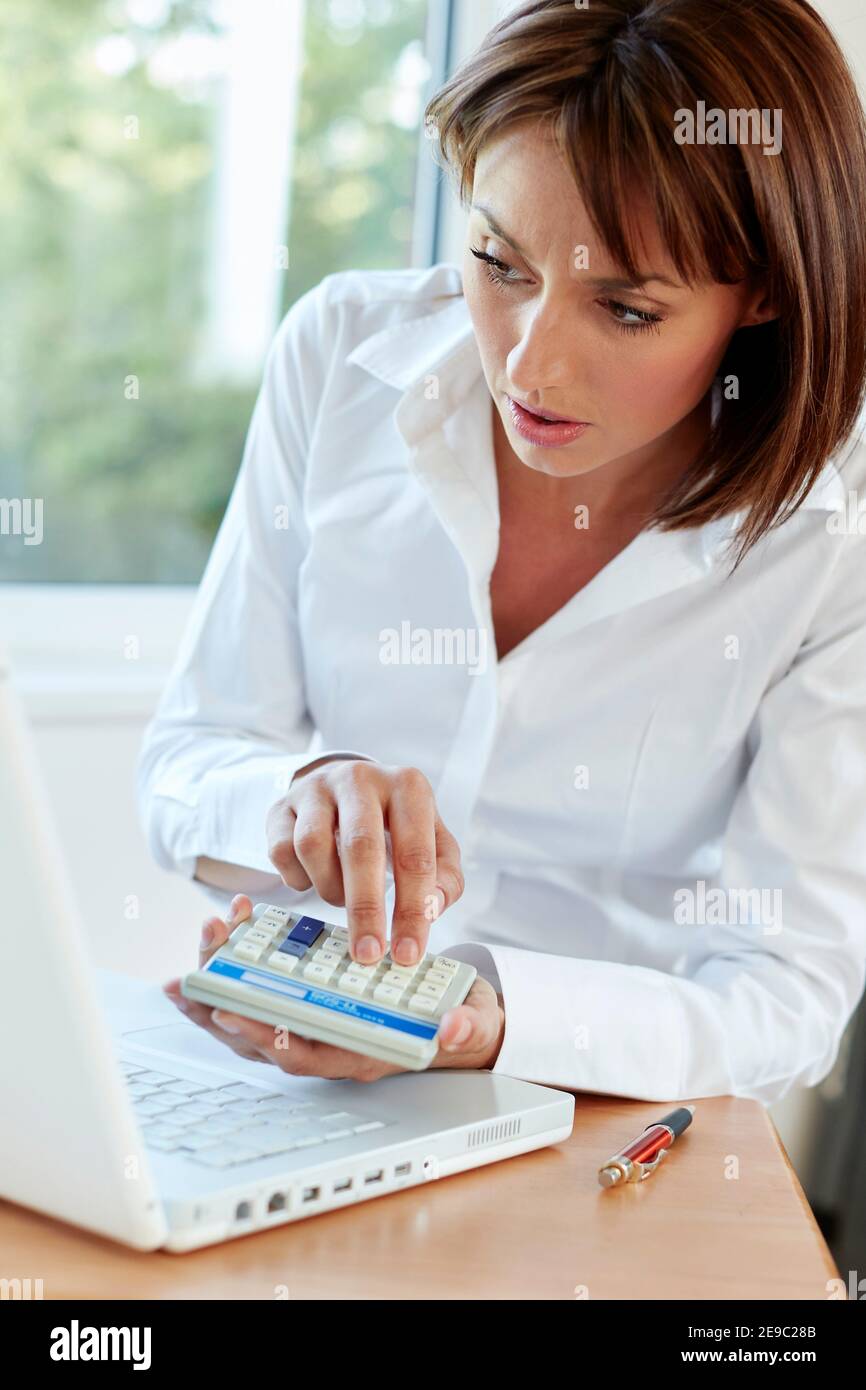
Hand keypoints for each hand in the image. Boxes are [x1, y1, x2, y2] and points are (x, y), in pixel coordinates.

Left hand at [163, 895, 505, 1080]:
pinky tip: (232, 930)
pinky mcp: (312, 999)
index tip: (231, 1010)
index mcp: (363, 1053)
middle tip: (194, 968)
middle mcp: (332, 1045)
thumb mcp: (471, 1022)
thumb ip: (465, 1027)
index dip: (263, 1035)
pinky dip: (243, 962)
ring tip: (209, 936)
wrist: (460, 1022)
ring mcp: (317, 1024)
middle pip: (262, 1035)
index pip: (304, 1053)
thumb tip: (453, 1029)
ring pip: (256, 1011)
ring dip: (224, 977)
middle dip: (221, 1003)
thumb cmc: (455, 1022)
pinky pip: (266, 989)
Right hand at [265, 760, 464, 967]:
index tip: (407, 952)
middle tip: (368, 953)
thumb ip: (444, 875)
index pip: (414, 854)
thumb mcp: (431, 839)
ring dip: (330, 889)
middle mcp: (360, 779)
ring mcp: (316, 789)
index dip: (412, 908)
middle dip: (366, 909)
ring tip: (343, 896)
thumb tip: (432, 908)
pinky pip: (281, 852)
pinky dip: (298, 878)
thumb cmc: (393, 821)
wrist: (341, 786)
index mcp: (407, 785)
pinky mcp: (282, 806)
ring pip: (313, 847)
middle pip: (361, 848)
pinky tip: (314, 877)